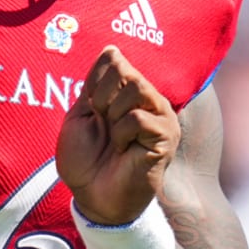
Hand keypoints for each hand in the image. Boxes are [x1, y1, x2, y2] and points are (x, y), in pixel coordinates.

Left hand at [57, 45, 177, 224]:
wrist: (93, 199)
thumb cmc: (86, 162)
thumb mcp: (81, 116)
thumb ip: (94, 84)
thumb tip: (112, 50)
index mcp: (127, 94)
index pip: (114, 60)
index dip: (95, 82)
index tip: (91, 108)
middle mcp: (148, 101)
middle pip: (126, 70)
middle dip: (102, 97)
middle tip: (102, 122)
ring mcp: (160, 118)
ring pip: (137, 88)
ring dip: (113, 115)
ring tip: (114, 138)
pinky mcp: (167, 137)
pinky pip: (140, 117)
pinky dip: (122, 133)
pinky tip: (123, 149)